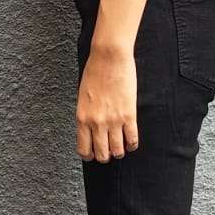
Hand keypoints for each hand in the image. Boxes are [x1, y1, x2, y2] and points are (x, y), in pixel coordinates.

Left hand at [76, 42, 138, 161]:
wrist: (109, 57)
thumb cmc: (95, 72)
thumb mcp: (83, 96)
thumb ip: (86, 115)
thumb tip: (91, 129)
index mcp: (82, 118)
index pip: (84, 149)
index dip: (89, 156)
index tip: (93, 154)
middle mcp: (96, 122)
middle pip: (101, 154)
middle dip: (105, 156)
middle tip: (108, 152)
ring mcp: (113, 120)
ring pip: (117, 150)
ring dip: (119, 152)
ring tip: (121, 148)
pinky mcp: (129, 114)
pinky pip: (132, 139)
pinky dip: (132, 144)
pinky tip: (131, 142)